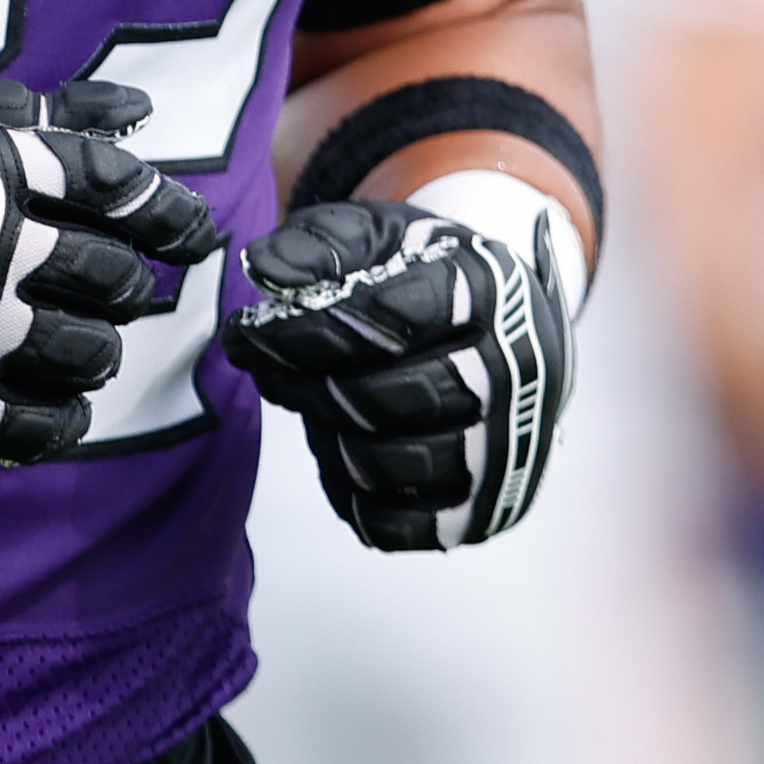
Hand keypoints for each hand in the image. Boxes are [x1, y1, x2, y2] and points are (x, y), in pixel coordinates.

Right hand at [0, 75, 226, 461]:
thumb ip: (31, 109)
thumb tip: (137, 110)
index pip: (116, 184)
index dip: (166, 209)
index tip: (190, 230)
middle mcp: (2, 249)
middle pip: (112, 274)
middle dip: (127, 284)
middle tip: (120, 288)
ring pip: (87, 351)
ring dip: (99, 349)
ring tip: (86, 344)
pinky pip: (37, 423)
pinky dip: (61, 420)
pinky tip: (58, 406)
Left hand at [222, 181, 582, 549]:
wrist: (512, 333)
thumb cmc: (433, 281)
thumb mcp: (384, 237)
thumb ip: (322, 244)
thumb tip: (266, 270)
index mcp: (488, 290)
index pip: (390, 317)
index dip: (307, 330)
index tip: (249, 333)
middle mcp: (514, 372)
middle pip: (389, 397)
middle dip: (309, 387)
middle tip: (268, 374)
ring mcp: (508, 446)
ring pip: (397, 464)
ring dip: (331, 442)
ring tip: (311, 411)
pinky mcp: (489, 507)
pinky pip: (407, 527)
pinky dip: (357, 499)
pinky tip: (342, 459)